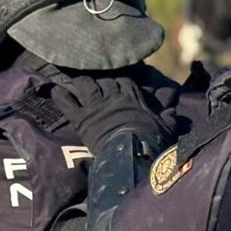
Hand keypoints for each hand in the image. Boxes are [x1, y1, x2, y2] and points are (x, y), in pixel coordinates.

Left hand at [46, 75, 170, 152]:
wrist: (133, 153)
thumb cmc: (151, 141)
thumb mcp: (167, 128)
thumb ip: (170, 118)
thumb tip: (174, 113)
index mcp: (132, 97)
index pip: (123, 79)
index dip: (118, 79)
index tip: (115, 80)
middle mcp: (112, 96)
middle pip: (102, 79)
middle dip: (97, 78)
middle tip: (91, 78)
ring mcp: (95, 106)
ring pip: (84, 85)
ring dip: (78, 82)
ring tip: (73, 81)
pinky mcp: (82, 119)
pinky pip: (67, 103)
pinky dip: (60, 96)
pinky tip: (55, 90)